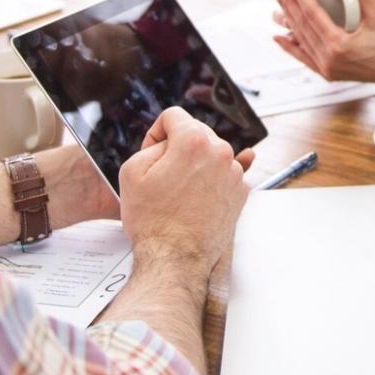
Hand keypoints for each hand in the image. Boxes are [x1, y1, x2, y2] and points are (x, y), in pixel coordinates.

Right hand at [118, 108, 252, 272]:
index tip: (154, 152)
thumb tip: (169, 141)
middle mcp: (221, 152)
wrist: (175, 258)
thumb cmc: (153, 221)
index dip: (157, 133)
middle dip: (179, 148)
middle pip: (196, 133)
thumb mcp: (132, 172)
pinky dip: (210, 181)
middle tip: (164, 175)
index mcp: (194, 142)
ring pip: (211, 154)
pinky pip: (223, 174)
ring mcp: (234, 173)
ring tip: (179, 192)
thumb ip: (152, 144)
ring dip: (196, 165)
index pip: (174, 116)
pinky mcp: (241, 192)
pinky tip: (196, 197)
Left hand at [271, 0, 374, 85]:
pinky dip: (291, 47)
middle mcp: (328, 59)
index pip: (312, 15)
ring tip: (278, 3)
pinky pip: (304, 58)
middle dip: (289, 4)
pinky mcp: (328, 73)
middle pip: (302, 26)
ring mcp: (326, 69)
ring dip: (288, 20)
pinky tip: (279, 36)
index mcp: (339, 45)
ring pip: (301, 40)